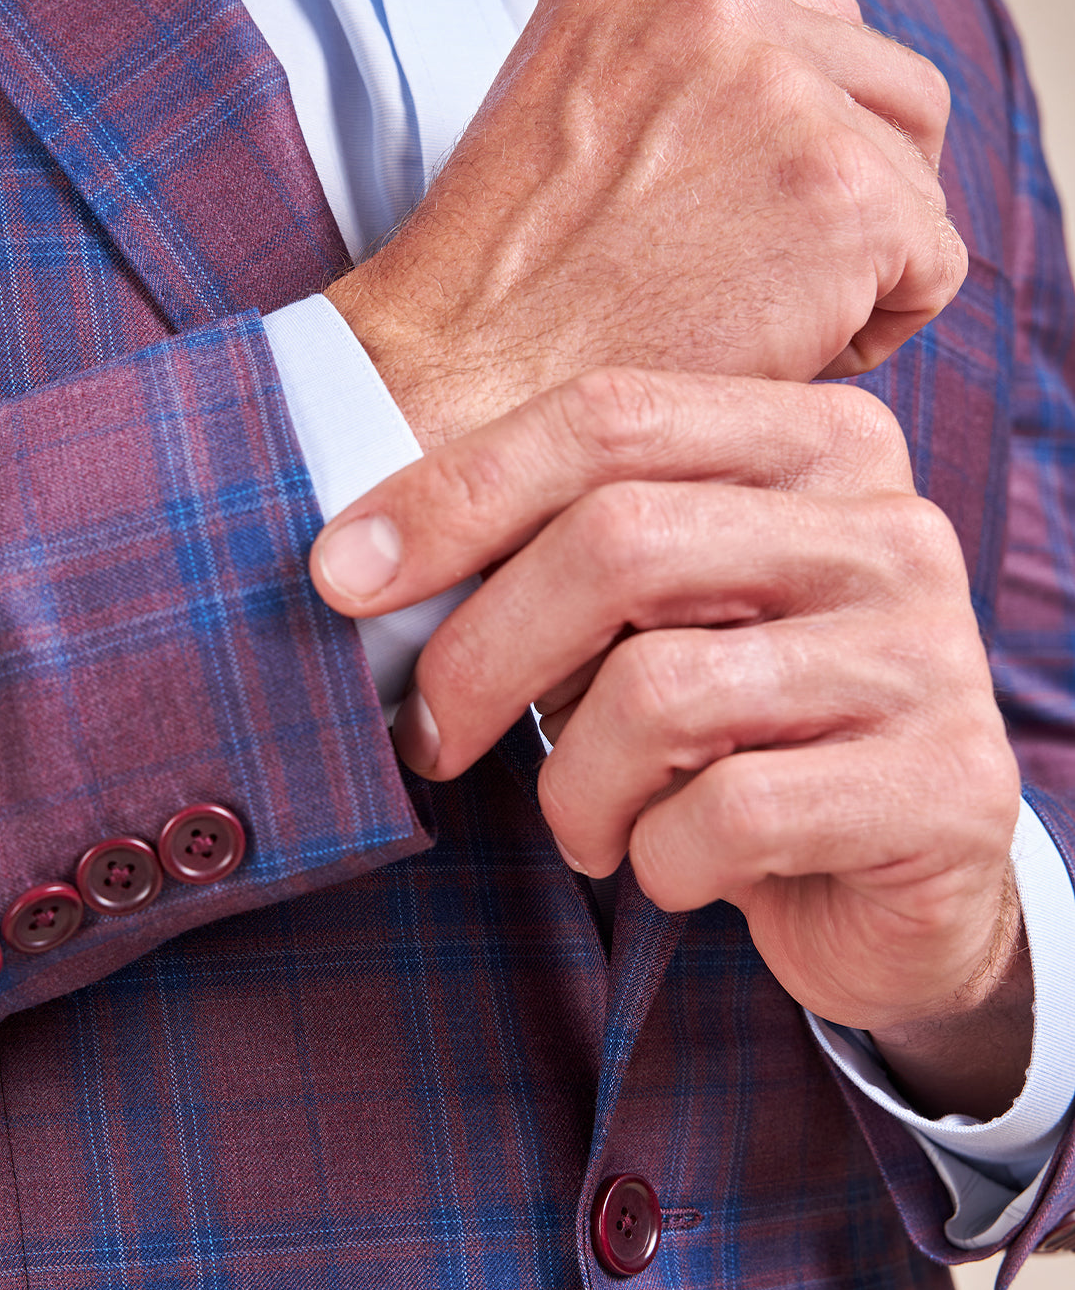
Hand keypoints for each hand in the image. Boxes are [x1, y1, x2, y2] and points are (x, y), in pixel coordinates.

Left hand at [310, 370, 1026, 1115]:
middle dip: (482, 657)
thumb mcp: (658, 620)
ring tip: (587, 824)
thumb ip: (568, 563)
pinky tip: (674, 869)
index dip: (454, 494)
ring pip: (661, 692)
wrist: (888, 871)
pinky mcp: (947, 783)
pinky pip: (729, 814)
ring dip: (576, 787)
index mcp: (818, 443)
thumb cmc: (741, 727)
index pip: (609, 418)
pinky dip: (658, 862)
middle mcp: (887, 526)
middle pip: (620, 543)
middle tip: (431, 739)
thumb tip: (370, 565)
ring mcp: (928, 652)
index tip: (342, 574)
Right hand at [326, 0, 964, 448]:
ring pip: (914, 178)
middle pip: (884, 91)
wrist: (451, 386)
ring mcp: (785, 94)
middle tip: (764, 286)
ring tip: (758, 325)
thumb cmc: (494, 297)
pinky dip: (878, 328)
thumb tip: (789, 130)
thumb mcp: (564, 121)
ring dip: (861, 263)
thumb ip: (678, 92)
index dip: (796, 149)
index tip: (738, 230)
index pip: (811, 36)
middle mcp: (719, 4)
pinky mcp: (839, 193)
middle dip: (849, 194)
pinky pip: (934, 264)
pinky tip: (780, 357)